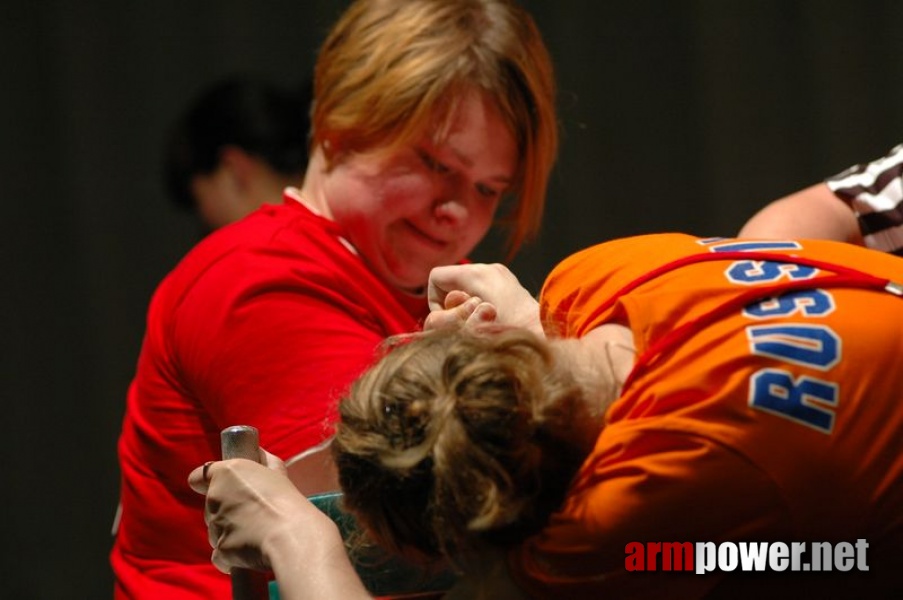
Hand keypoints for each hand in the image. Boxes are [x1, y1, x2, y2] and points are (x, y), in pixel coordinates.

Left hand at [188, 450, 335, 574]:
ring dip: (230, 533)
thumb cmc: (286, 501)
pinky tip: (250, 551)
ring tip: (257, 533)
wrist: (290, 535)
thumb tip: (259, 453)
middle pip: (211, 507)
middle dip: (227, 511)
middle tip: (253, 513)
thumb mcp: (277, 472)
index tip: (222, 489)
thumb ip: (263, 461)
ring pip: (216, 531)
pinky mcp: (220, 550)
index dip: (206, 483)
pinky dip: (231, 556)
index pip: (198, 477)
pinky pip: (220, 555)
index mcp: (226, 474)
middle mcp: (215, 497)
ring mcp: (215, 525)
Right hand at [426, 263, 541, 334]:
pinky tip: (497, 322)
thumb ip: (442, 322)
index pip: (436, 277)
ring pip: (467, 292)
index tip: (452, 320)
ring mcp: (503, 277)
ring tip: (488, 323)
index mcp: (478, 275)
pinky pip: (482, 294)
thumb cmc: (510, 337)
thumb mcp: (468, 330)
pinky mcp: (512, 287)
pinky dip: (482, 309)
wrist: (549, 337)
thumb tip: (433, 317)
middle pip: (451, 285)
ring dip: (469, 312)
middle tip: (474, 323)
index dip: (436, 302)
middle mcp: (490, 270)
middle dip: (455, 309)